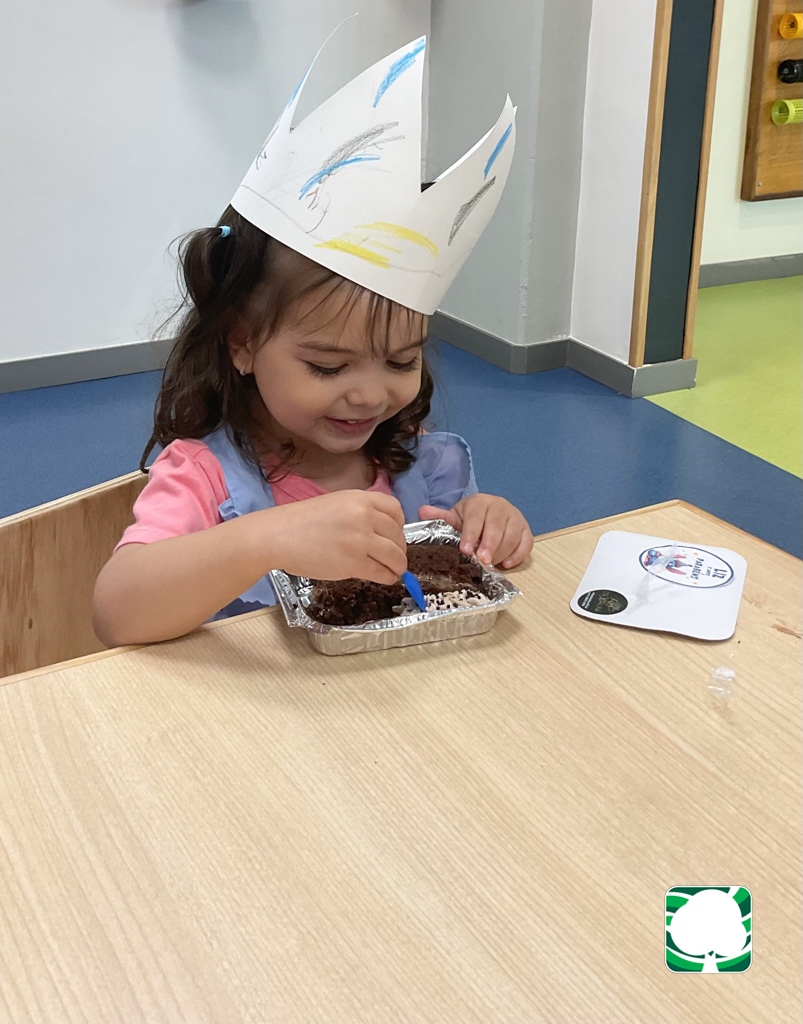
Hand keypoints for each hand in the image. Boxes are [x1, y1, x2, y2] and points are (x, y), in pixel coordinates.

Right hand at [267, 490, 406, 583]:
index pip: (396, 509)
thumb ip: (360, 513)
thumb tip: (381, 532)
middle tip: (394, 557)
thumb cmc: (301, 521)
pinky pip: (381, 572)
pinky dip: (387, 577)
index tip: (395, 535)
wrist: (278, 536)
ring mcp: (360, 540)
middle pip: (398, 535)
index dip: (399, 525)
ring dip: (398, 565)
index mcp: (360, 499)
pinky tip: (385, 578)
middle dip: (399, 548)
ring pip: (395, 556)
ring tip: (394, 570)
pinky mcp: (353, 563)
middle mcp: (364, 517)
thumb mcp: (336, 504)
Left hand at [419, 494, 532, 568]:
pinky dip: (518, 555)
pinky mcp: (526, 530)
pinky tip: (506, 564)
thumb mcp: (455, 517)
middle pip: (497, 525)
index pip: (476, 517)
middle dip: (490, 544)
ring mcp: (516, 518)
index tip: (466, 550)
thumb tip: (422, 511)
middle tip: (482, 560)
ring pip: (513, 535)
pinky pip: (527, 543)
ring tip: (491, 564)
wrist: (490, 512)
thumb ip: (440, 517)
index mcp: (480, 502)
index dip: (471, 534)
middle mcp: (500, 507)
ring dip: (502, 552)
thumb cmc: (471, 519)